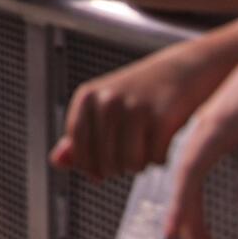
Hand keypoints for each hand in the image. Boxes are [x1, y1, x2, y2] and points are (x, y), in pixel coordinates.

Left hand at [50, 42, 217, 181]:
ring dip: (140, 164)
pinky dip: (160, 159)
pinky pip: (155, 160)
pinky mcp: (162, 118)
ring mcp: (135, 108)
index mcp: (87, 97)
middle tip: (130, 150)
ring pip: (131, 164)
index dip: (90, 165)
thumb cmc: (139, 93)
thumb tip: (56, 162)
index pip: (78, 149)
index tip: (101, 166)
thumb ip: (79, 136)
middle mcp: (107, 100)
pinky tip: (161, 144)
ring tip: (145, 147)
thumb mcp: (102, 107)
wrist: (181, 71)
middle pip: (105, 162)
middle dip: (119, 166)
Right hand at [164, 32, 237, 238]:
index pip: (191, 170)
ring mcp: (208, 125)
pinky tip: (197, 207)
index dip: (182, 203)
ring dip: (191, 207)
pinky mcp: (215, 126)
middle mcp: (206, 124)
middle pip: (186, 176)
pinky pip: (195, 162)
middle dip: (187, 216)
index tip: (174, 231)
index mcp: (219, 124)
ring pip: (190, 171)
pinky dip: (194, 189)